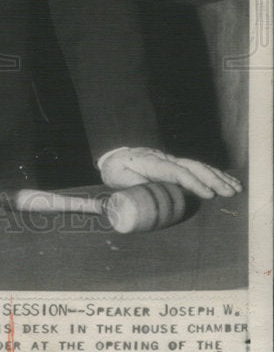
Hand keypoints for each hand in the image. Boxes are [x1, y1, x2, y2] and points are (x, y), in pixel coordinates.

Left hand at [99, 147, 241, 198]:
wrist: (115, 156)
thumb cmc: (116, 170)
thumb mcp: (118, 178)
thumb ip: (133, 186)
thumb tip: (151, 195)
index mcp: (152, 163)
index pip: (176, 171)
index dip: (192, 182)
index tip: (207, 194)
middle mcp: (166, 159)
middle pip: (192, 166)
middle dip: (213, 179)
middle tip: (229, 193)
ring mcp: (173, 161)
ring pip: (199, 166)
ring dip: (219, 176)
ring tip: (236, 188)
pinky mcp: (177, 166)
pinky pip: (198, 168)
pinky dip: (215, 174)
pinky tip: (229, 182)